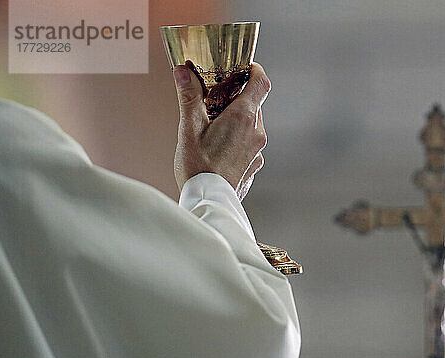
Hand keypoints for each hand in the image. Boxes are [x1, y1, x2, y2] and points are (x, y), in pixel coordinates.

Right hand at [172, 62, 269, 200]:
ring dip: (237, 120)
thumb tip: (183, 72)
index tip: (243, 68)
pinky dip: (238, 139)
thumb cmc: (198, 168)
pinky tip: (218, 149)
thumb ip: (189, 97)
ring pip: (252, 124)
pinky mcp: (254, 166)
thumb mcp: (188, 129)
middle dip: (237, 97)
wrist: (209, 203)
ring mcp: (258, 151)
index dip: (254, 70)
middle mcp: (256, 132)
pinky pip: (250, 144)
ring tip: (213, 127)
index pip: (261, 82)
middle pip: (254, 103)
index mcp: (243, 117)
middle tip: (215, 99)